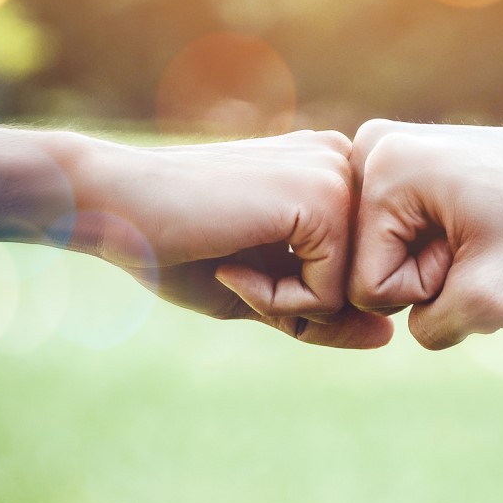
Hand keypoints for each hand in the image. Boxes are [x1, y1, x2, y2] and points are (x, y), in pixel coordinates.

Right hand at [82, 130, 392, 348]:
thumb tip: (389, 337)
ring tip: (233, 267)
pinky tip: (232, 267)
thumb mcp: (263, 292)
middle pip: (365, 284)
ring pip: (356, 293)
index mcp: (334, 174)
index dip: (301, 299)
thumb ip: (325, 314)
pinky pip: (335, 292)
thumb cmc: (179, 246)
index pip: (359, 273)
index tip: (243, 269)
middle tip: (235, 272)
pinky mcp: (324, 198)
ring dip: (288, 304)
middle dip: (301, 304)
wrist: (114, 204)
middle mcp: (345, 165)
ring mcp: (338, 177)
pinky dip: (280, 301)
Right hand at [349, 100, 502, 348]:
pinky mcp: (405, 161)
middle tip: (484, 242)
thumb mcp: (490, 301)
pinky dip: (439, 244)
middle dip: (429, 275)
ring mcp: (386, 151)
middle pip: (370, 267)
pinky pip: (399, 234)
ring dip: (436, 263)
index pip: (368, 286)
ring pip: (386, 254)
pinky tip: (478, 223)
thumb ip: (427, 328)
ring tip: (484, 232)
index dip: (429, 290)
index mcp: (380, 169)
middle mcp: (370, 149)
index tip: (478, 249)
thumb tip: (405, 319)